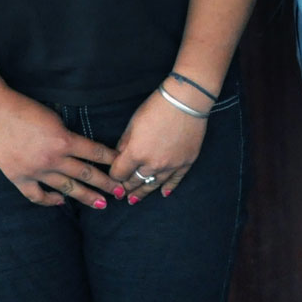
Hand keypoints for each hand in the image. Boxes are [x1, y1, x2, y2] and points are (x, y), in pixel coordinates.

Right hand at [0, 89, 119, 207]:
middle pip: (86, 174)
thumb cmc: (25, 109)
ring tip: (101, 204)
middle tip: (120, 192)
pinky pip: (37, 195)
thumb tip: (82, 148)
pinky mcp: (18, 178)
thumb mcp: (54, 118)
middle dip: (106, 184)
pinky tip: (61, 201)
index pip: (96, 152)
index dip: (112, 160)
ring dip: (86, 196)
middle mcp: (53, 159)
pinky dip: (50, 200)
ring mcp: (35, 171)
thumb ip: (67, 136)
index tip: (124, 166)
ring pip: (66, 188)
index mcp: (64, 141)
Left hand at [109, 86, 209, 200]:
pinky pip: (176, 180)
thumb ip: (125, 143)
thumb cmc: (156, 108)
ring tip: (135, 199)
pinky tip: (163, 193)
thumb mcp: (133, 124)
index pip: (119, 173)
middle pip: (135, 181)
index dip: (114, 175)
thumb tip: (121, 156)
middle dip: (126, 186)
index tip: (114, 175)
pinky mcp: (186, 162)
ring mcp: (171, 165)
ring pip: (154, 184)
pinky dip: (169, 188)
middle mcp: (152, 164)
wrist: (187, 101)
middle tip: (121, 193)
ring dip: (143, 192)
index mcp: (136, 153)